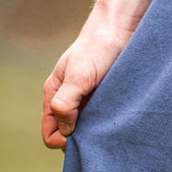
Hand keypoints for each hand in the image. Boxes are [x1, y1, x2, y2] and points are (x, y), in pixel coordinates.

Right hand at [42, 20, 136, 150]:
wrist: (121, 30)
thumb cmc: (96, 49)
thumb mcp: (77, 76)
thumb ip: (65, 103)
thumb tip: (65, 131)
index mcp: (54, 96)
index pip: (50, 134)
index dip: (63, 141)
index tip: (81, 135)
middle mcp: (69, 102)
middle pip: (69, 136)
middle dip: (81, 140)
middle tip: (99, 131)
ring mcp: (88, 102)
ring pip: (87, 130)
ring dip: (97, 133)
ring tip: (110, 123)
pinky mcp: (106, 100)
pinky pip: (103, 121)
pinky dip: (109, 124)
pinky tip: (119, 120)